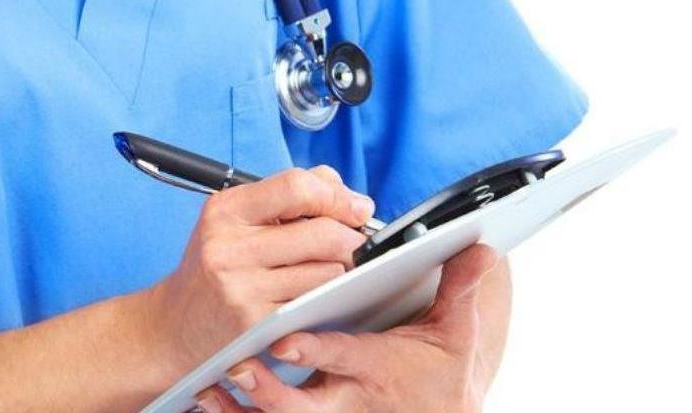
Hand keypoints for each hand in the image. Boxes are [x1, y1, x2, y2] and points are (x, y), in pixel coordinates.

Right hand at [145, 166, 375, 381]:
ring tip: (326, 270)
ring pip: (327, 271)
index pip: (296, 187)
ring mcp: (242, 288)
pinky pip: (314, 303)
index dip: (337, 196)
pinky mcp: (255, 324)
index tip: (357, 208)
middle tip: (354, 244)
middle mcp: (229, 247)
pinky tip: (313, 295)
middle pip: (322, 232)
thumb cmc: (215, 267)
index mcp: (226, 210)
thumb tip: (349, 197)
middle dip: (351, 238)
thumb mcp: (237, 220)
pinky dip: (324, 298)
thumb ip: (289, 197)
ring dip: (339, 270)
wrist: (174, 325)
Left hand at [196, 244, 510, 412]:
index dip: (315, 351)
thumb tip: (480, 249)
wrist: (440, 412)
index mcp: (379, 368)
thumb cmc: (442, 371)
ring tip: (210, 389)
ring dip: (244, 407)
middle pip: (303, 403)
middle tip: (237, 367)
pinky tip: (210, 401)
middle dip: (270, 389)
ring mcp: (329, 412)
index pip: (344, 357)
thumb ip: (460, 288)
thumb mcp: (457, 332)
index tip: (285, 338)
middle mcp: (349, 396)